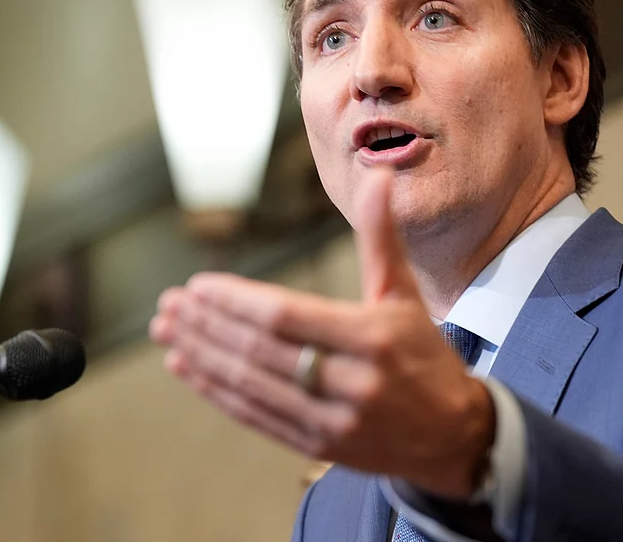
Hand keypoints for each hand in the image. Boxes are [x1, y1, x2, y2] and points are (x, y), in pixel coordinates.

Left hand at [149, 168, 494, 498]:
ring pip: (250, 384)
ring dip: (201, 356)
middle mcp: (352, 382)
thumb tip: (378, 175)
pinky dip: (216, 391)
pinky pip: (255, 416)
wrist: (455, 434)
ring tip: (167, 332)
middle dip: (207, 326)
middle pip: (260, 350)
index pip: (287, 316)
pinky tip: (187, 368)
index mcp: (372, 338)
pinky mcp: (319, 446)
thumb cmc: (424, 355)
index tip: (198, 285)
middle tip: (168, 305)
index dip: (236, 301)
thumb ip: (381, 238)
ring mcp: (333, 420)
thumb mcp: (405, 295)